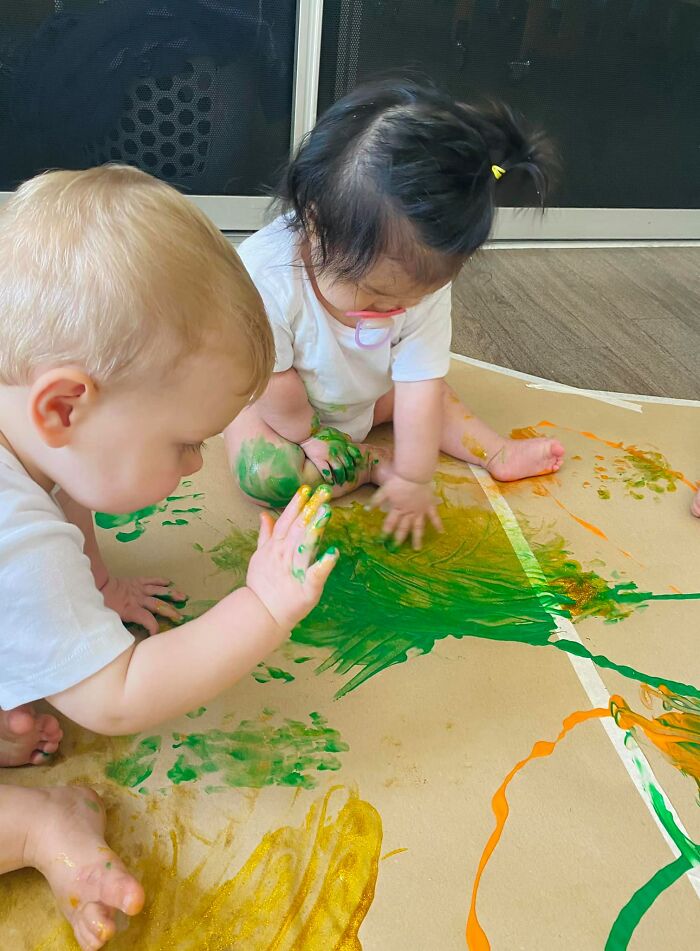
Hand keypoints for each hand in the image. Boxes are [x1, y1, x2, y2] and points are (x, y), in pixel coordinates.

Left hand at [100, 576, 185, 634]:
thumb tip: (127, 640)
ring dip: (172, 594)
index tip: (157, 634)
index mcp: (130, 610)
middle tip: (180, 618)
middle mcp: (138, 599)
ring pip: (158, 591)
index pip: (147, 619)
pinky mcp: (137, 582)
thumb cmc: (100, 605)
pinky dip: (160, 580)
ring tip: (184, 597)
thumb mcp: (108, 620)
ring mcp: (139, 589)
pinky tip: (169, 582)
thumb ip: (119, 628)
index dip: (154, 627)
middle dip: (170, 611)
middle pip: (158, 605)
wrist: (95, 587)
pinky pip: (151, 580)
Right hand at [245, 484, 338, 629]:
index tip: (306, 489)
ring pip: (306, 546)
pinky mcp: (307, 588)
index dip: (296, 505)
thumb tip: (264, 513)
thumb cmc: (263, 584)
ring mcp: (296, 570)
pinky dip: (324, 564)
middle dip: (311, 509)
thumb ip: (266, 534)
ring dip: (316, 529)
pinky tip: (334, 553)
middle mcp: (285, 555)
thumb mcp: (261, 556)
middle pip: (299, 528)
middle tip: (323, 493)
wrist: (262, 613)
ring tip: (326, 513)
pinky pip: (316, 574)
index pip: (287, 521)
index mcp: (276, 547)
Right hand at [300, 427, 363, 485]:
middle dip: (350, 473)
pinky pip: (326, 472)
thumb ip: (343, 437)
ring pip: (339, 470)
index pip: (355, 454)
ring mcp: (328, 455)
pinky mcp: (319, 459)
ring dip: (341, 478)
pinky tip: (330, 482)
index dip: (356, 462)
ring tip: (341, 482)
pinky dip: (329, 478)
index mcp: (342, 443)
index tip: (355, 467)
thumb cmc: (319, 431)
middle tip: (350, 479)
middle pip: (348, 465)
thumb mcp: (335, 431)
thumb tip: (350, 441)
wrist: (306, 430)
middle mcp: (338, 449)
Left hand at [369, 475, 442, 549]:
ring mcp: (420, 511)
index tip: (382, 540)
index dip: (385, 531)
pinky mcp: (429, 506)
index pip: (390, 523)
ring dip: (417, 538)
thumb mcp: (384, 490)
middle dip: (399, 538)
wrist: (414, 475)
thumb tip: (366, 510)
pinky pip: (434, 517)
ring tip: (416, 548)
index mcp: (397, 509)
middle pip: (403, 528)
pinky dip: (438, 524)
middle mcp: (408, 513)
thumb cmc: (399, 481)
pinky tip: (441, 532)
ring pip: (418, 527)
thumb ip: (375, 500)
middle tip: (396, 547)